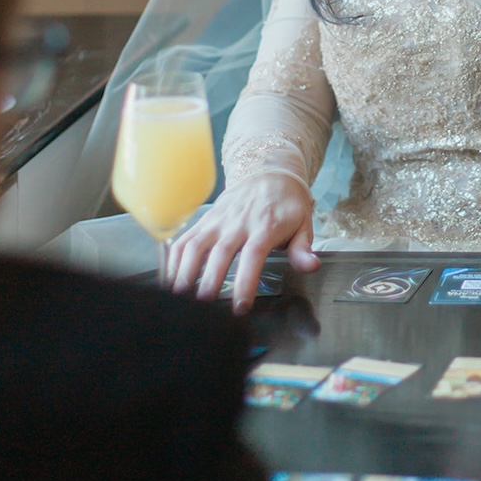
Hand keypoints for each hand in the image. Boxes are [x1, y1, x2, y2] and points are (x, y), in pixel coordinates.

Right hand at [168, 173, 318, 312]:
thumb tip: (310, 266)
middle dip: (209, 282)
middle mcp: (238, 222)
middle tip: (203, 309)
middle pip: (220, 253)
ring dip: (186, 273)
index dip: (245, 281)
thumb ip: (303, 248)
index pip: (253, 254)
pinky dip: (174, 260)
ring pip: (196, 246)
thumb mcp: (304, 223)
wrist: (269, 171)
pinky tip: (170, 281)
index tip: (240, 307)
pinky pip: (185, 240)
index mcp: (265, 225)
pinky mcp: (205, 220)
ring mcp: (218, 221)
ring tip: (180, 298)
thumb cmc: (287, 203)